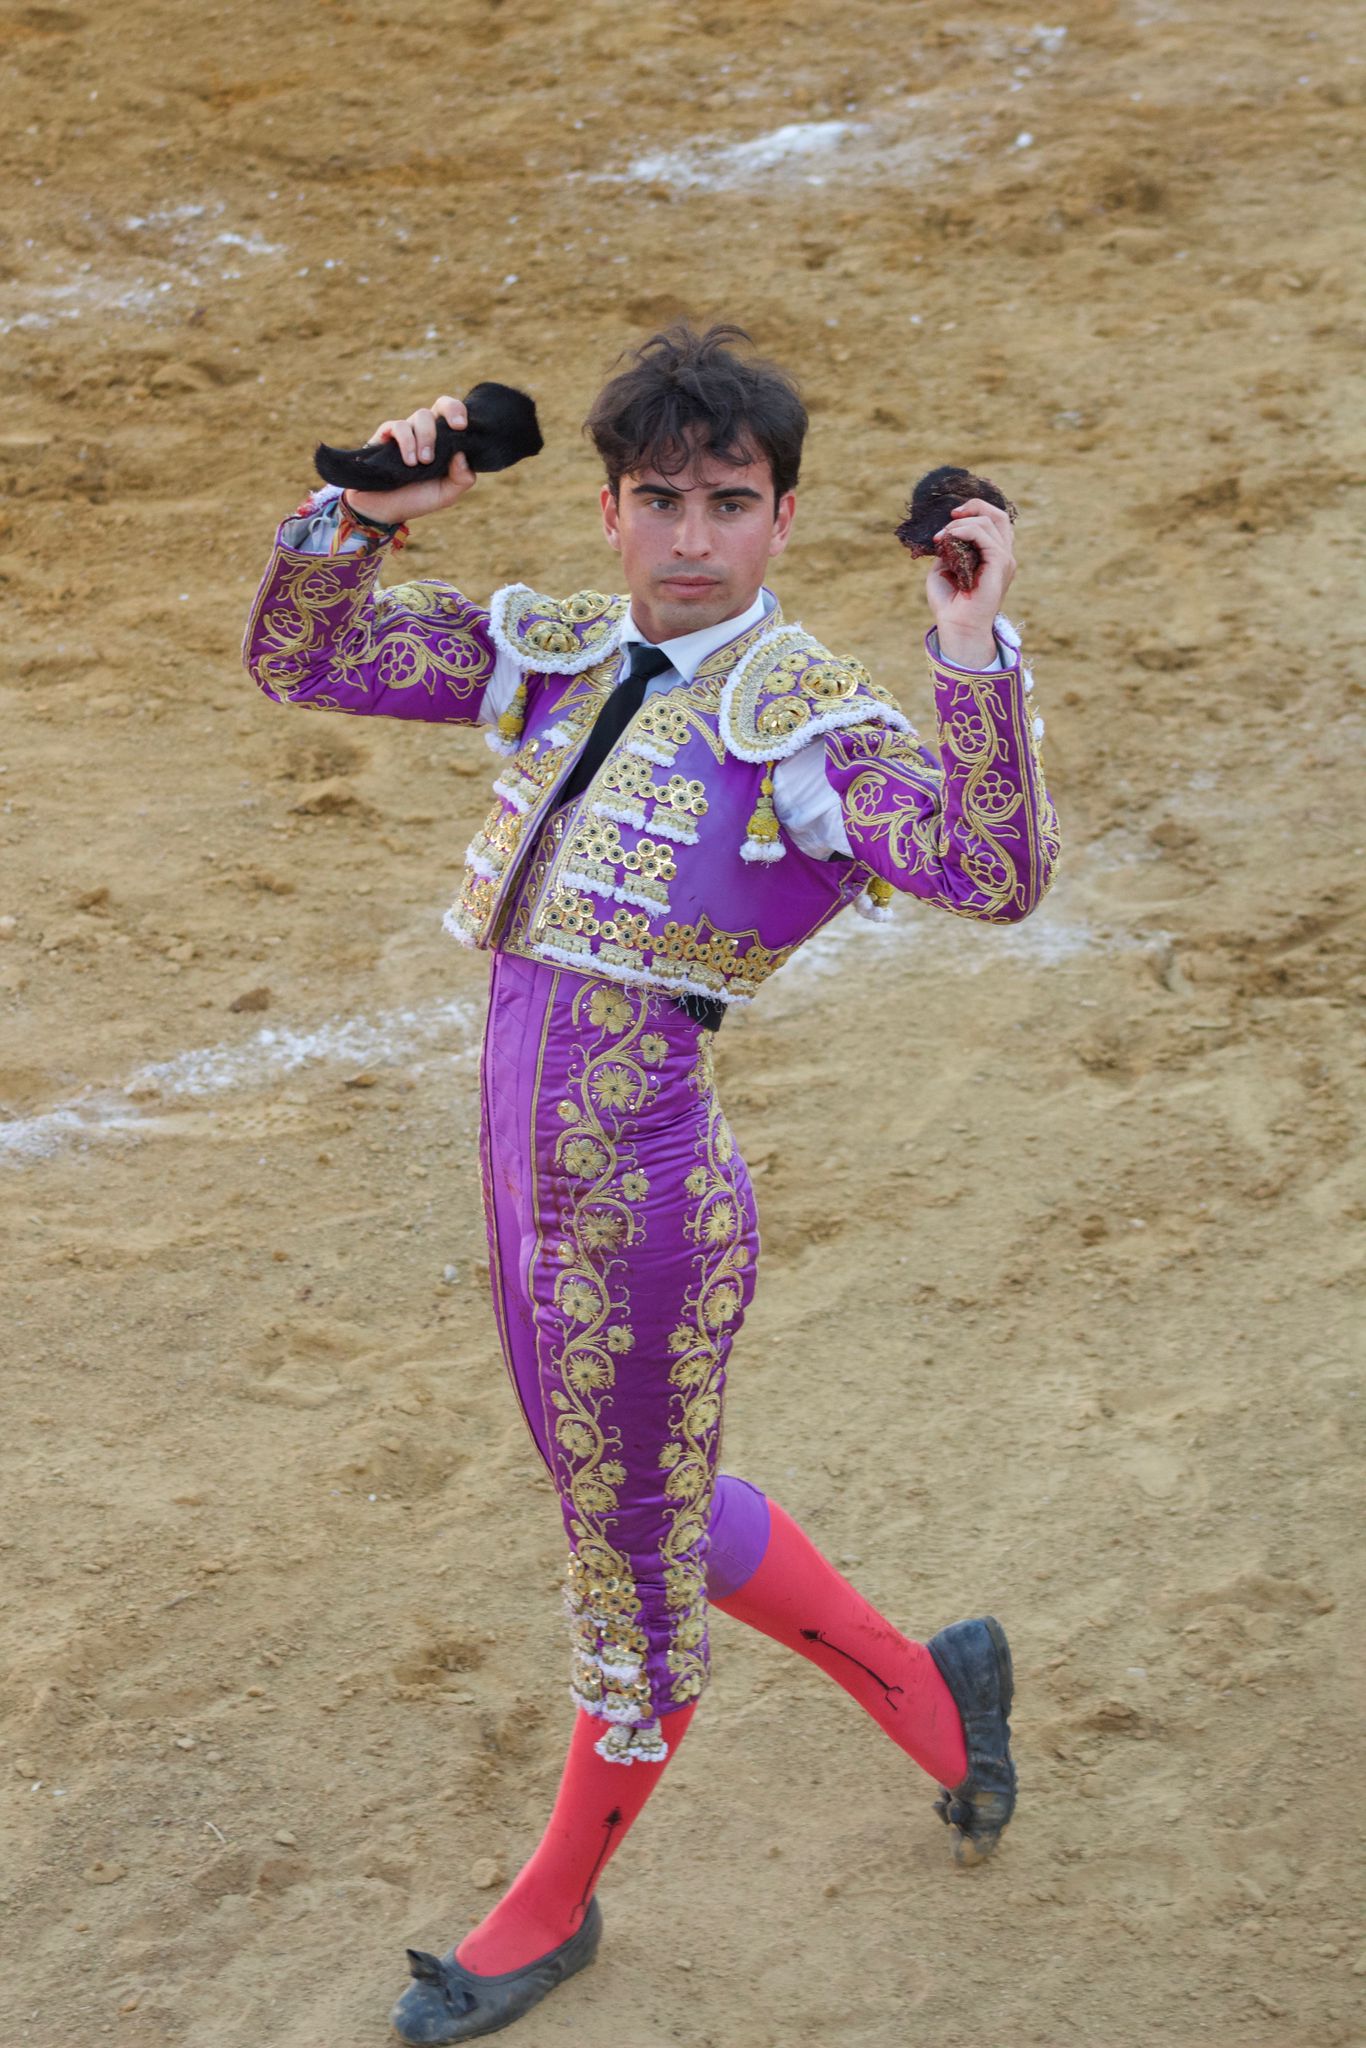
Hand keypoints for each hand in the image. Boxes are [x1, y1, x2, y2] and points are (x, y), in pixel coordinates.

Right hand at [343, 397, 475, 524]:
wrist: (384, 510)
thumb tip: (462, 455)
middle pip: (441, 405)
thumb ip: (461, 478)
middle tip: (457, 429)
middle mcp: (427, 432)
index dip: (460, 412)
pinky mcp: (386, 434)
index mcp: (445, 441)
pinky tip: (409, 462)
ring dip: (426, 438)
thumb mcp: (446, 494)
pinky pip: (398, 426)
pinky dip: (406, 442)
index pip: (456, 415)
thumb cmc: (417, 499)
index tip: (462, 426)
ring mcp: (408, 431)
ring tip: (423, 462)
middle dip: (450, 412)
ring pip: (421, 415)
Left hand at [925, 497, 1016, 667]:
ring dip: (960, 524)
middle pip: (998, 515)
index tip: (950, 518)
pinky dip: (963, 531)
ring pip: (989, 521)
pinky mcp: (1000, 563)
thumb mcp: (944, 569)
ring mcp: (1004, 559)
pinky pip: (984, 534)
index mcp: (993, 557)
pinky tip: (948, 540)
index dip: (974, 511)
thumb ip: (950, 549)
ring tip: (941, 538)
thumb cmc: (949, 604)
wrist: (957, 627)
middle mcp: (1003, 556)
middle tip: (950, 516)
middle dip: (973, 507)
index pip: (993, 522)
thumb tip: (949, 534)